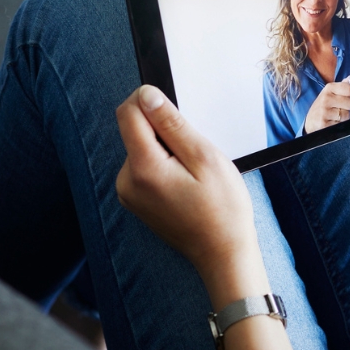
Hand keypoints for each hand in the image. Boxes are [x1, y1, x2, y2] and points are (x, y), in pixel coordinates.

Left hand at [115, 86, 258, 290]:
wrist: (222, 253)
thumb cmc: (222, 209)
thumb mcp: (204, 157)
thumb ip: (172, 124)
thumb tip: (146, 96)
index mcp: (143, 168)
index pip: (128, 113)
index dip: (149, 100)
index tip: (174, 110)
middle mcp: (127, 181)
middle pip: (135, 131)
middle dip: (163, 131)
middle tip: (194, 155)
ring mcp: (129, 193)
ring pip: (141, 148)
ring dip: (165, 150)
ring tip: (193, 174)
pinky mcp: (135, 200)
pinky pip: (144, 167)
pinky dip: (164, 166)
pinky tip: (185, 184)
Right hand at [303, 81, 349, 133]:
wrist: (310, 122)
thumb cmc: (324, 106)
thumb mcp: (331, 93)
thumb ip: (344, 85)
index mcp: (329, 88)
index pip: (349, 88)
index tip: (345, 97)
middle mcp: (326, 98)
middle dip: (347, 108)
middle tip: (338, 108)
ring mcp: (324, 111)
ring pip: (346, 115)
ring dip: (343, 117)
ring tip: (334, 116)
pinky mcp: (324, 123)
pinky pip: (341, 124)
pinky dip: (338, 124)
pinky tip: (331, 122)